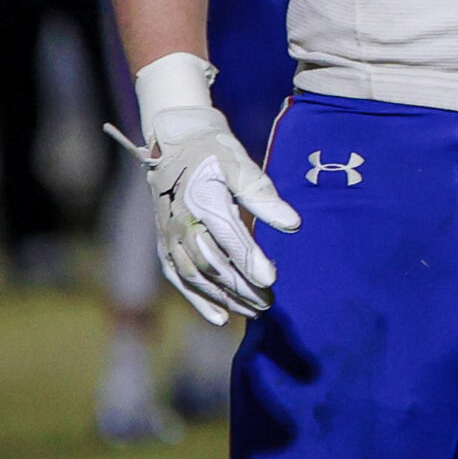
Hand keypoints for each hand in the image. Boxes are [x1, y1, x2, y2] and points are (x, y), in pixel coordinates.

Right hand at [106, 54, 300, 323]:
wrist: (174, 140)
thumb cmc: (214, 149)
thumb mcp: (240, 162)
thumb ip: (263, 194)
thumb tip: (292, 224)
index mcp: (202, 199)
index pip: (228, 237)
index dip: (249, 259)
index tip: (271, 279)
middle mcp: (181, 222)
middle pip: (212, 264)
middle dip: (241, 286)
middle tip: (269, 303)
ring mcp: (169, 235)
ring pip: (196, 276)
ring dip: (224, 297)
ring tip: (253, 311)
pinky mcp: (164, 243)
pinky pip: (179, 277)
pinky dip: (197, 299)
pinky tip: (219, 317)